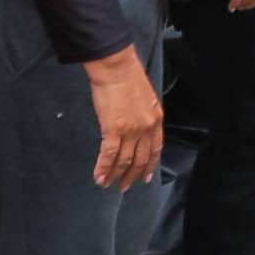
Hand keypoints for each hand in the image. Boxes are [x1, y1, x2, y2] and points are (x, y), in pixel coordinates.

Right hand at [83, 46, 164, 189]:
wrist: (116, 68)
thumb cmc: (128, 77)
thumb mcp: (146, 98)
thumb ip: (145, 116)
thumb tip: (138, 128)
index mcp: (156, 119)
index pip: (155, 149)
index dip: (149, 166)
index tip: (145, 177)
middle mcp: (146, 128)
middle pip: (140, 159)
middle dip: (132, 176)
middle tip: (125, 186)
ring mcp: (131, 130)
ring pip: (124, 161)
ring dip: (115, 175)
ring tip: (107, 183)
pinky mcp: (113, 129)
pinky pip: (108, 155)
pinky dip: (103, 168)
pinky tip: (99, 176)